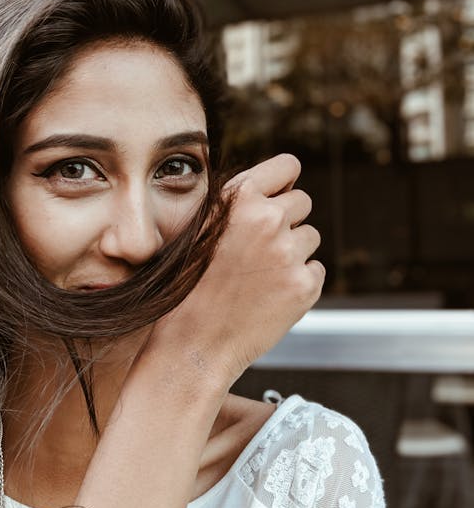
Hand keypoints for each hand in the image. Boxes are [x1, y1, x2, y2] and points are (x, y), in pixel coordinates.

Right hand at [141, 154, 324, 387]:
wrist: (194, 342)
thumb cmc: (191, 284)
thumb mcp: (202, 227)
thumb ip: (240, 202)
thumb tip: (282, 189)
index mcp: (239, 197)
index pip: (288, 166)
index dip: (284, 182)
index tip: (281, 194)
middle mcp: (267, 219)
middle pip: (303, 202)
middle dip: (287, 220)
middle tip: (260, 249)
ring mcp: (289, 253)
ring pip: (310, 237)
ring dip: (293, 251)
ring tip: (260, 276)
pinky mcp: (305, 285)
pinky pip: (316, 270)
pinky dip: (300, 281)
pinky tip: (270, 295)